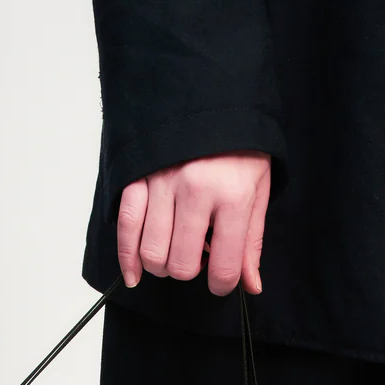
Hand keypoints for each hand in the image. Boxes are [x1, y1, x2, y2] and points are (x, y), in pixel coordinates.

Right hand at [117, 151, 271, 295]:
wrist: (212, 98)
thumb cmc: (240, 148)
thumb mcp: (258, 192)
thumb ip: (251, 242)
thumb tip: (251, 285)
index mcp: (232, 197)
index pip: (224, 267)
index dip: (222, 285)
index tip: (220, 282)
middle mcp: (195, 192)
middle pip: (181, 266)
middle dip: (189, 272)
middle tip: (197, 258)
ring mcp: (162, 183)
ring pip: (152, 253)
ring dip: (162, 265)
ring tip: (173, 253)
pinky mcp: (137, 177)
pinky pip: (126, 227)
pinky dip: (127, 258)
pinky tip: (134, 274)